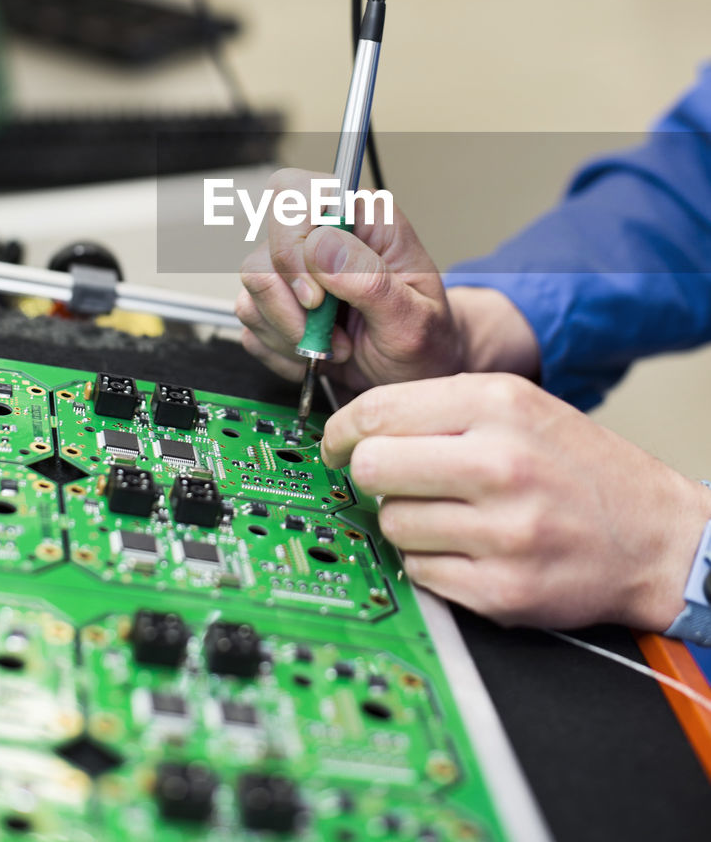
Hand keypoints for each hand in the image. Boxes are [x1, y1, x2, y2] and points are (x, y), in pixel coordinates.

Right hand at [237, 168, 471, 391]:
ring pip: (253, 287)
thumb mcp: (414, 319)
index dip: (292, 244)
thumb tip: (320, 246)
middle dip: (290, 305)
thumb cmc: (427, 341)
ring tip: (334, 346)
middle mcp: (323, 235)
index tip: (316, 297)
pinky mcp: (277, 301)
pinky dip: (281, 350)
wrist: (415, 378)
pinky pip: (251, 322)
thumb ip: (371, 280)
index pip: (295, 194)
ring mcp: (295, 269)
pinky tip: (317, 354)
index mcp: (362, 218)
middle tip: (330, 334)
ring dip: (290, 332)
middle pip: (264, 249)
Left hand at [321, 371, 710, 630]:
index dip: (342, 430)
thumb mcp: (520, 406)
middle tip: (394, 480)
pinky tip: (469, 548)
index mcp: (499, 404)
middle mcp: (500, 463)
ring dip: (407, 521)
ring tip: (453, 515)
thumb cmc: (580, 467)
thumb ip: (440, 408)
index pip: (378, 412)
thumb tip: (355, 428)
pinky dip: (432, 562)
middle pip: (372, 468)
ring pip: (392, 523)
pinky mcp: (502, 590)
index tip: (336, 444)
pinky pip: (420, 571)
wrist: (657, 536)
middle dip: (372, 475)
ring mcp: (502, 532)